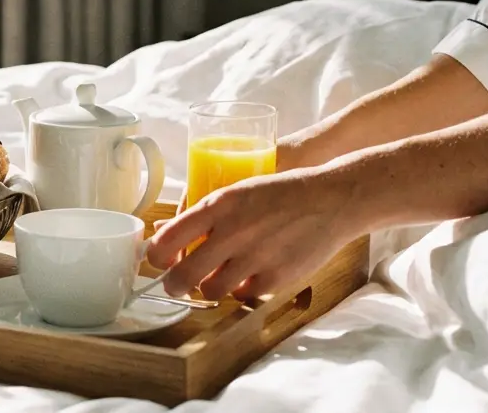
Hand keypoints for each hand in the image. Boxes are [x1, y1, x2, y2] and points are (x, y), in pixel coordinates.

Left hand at [146, 167, 367, 300]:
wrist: (332, 199)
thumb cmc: (281, 193)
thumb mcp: (237, 192)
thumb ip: (205, 215)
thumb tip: (168, 233)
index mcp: (218, 206)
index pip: (168, 239)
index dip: (156, 256)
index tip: (157, 261)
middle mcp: (232, 233)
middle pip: (184, 275)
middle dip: (174, 285)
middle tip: (175, 286)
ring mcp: (255, 257)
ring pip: (211, 290)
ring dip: (209, 288)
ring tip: (215, 280)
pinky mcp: (276, 277)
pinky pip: (243, 295)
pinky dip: (242, 290)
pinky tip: (247, 277)